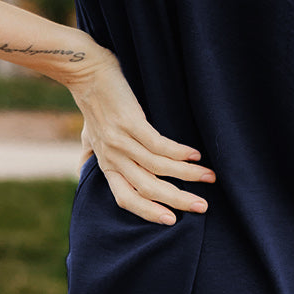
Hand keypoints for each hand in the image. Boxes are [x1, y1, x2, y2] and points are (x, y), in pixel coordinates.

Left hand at [68, 46, 214, 224]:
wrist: (86, 72)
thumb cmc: (93, 104)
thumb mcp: (89, 135)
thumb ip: (91, 154)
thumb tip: (84, 168)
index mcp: (106, 164)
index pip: (126, 199)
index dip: (149, 212)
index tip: (173, 221)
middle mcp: (113, 157)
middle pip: (147, 188)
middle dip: (177, 200)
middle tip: (203, 207)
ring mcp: (121, 140)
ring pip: (158, 167)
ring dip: (188, 174)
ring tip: (210, 177)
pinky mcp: (130, 122)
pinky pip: (158, 144)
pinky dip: (179, 152)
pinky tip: (196, 155)